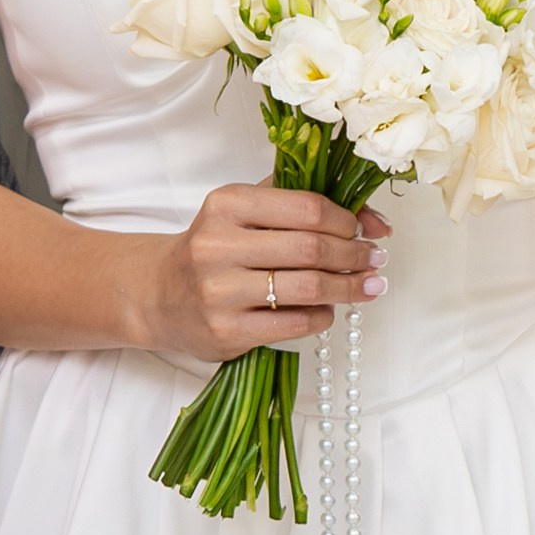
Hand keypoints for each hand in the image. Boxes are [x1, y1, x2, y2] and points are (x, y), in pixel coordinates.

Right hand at [137, 182, 386, 366]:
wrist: (160, 295)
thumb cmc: (215, 248)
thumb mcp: (247, 211)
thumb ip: (302, 205)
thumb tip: (374, 221)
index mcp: (226, 204)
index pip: (306, 207)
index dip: (346, 220)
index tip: (364, 229)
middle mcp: (218, 244)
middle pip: (311, 249)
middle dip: (354, 255)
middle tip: (375, 259)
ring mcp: (220, 291)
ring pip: (308, 288)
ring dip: (349, 288)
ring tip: (368, 286)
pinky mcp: (226, 330)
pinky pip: (295, 323)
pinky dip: (324, 316)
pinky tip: (330, 309)